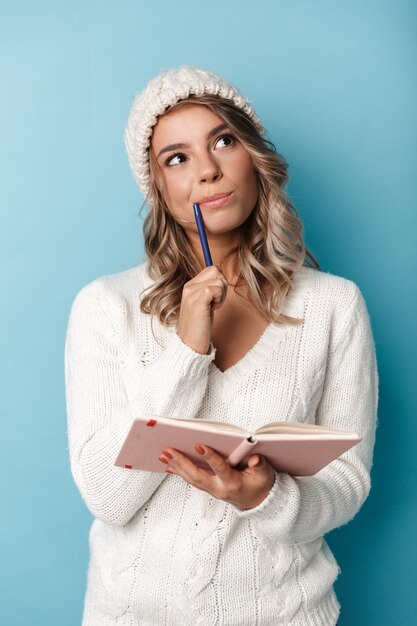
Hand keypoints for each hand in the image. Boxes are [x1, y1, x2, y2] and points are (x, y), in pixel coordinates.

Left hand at [159, 445, 275, 510]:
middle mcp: (219, 489)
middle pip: (198, 476)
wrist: (258, 502)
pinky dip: (179, 472)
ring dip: (176, 466)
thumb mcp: (266, 474)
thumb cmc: (261, 484)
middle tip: (168, 450)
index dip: (210, 458)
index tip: (199, 445)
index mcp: (233, 484)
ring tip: (164, 454)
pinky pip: (191, 480)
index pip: (220, 469)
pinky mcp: (208, 488)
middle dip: (182, 463)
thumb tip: (254, 459)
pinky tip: (169, 465)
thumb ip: (260, 465)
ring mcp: (212, 490)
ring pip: (191, 479)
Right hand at [177, 266, 227, 353]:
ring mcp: (192, 294)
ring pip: (219, 280)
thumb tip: (222, 276)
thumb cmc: (199, 327)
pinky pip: (216, 289)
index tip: (215, 298)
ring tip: (212, 309)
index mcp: (190, 285)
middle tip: (214, 304)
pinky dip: (219, 300)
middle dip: (223, 287)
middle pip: (217, 271)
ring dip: (222, 296)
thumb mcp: (204, 303)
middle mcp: (189, 287)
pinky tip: (212, 310)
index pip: (212, 269)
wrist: (190, 345)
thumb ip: (209, 289)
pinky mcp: (197, 302)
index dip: (220, 282)